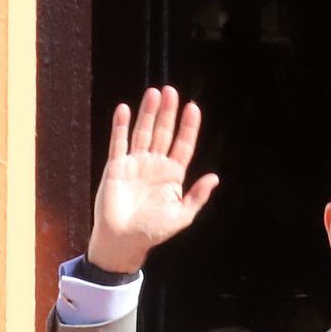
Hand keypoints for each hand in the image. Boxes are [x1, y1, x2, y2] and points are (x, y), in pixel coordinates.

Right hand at [88, 86, 219, 273]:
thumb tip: (214, 177)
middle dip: (168, 113)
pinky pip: (119, 142)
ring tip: (154, 93)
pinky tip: (125, 110)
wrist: (124, 240)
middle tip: (171, 91)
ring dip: (148, 113)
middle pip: (163, 132)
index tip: (193, 108)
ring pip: (143, 132)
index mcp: (172, 176)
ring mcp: (135, 163)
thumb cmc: (153, 231)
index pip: (183, 145)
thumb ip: (197, 196)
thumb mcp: (182, 216)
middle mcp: (154, 165)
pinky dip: (121, 126)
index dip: (188, 127)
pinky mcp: (116, 166)